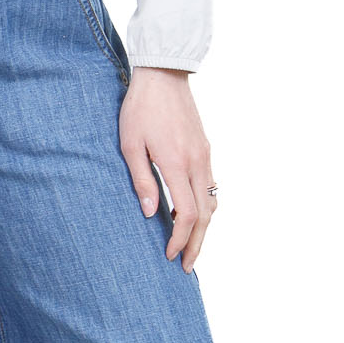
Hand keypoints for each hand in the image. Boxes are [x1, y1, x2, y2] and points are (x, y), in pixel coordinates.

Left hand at [119, 67, 217, 270]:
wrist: (164, 75)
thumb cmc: (140, 108)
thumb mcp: (130, 144)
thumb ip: (141, 179)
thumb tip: (150, 213)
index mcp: (177, 164)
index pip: (187, 214)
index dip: (180, 239)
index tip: (170, 255)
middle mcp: (197, 162)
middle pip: (205, 215)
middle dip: (197, 244)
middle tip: (188, 267)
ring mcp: (205, 156)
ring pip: (212, 202)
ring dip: (204, 229)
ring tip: (192, 247)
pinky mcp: (205, 149)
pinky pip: (211, 186)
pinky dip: (206, 208)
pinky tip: (194, 216)